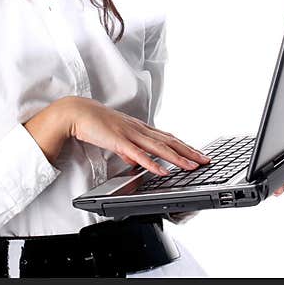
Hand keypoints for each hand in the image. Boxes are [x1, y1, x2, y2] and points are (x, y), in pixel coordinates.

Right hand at [59, 97, 210, 175]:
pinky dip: (152, 164)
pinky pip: (139, 155)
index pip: (168, 138)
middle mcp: (139, 129)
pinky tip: (163, 171)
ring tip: (191, 166)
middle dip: (189, 152)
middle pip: (170, 142)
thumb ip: (129, 150)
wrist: (78, 112)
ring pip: (159, 147)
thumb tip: (137, 161)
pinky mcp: (119, 141)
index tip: (198, 153)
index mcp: (140, 128)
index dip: (185, 146)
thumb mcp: (118, 138)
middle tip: (205, 160)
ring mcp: (130, 134)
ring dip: (177, 158)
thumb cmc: (96, 124)